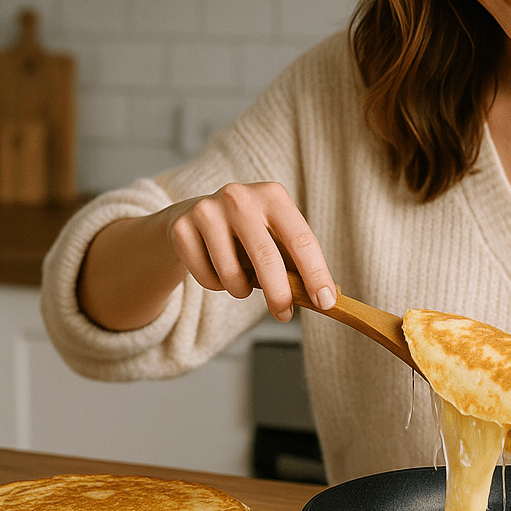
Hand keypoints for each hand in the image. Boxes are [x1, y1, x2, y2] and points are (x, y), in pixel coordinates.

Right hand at [165, 182, 336, 322]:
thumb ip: (298, 262)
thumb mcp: (275, 235)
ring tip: (241, 281)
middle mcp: (239, 197)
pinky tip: (215, 268)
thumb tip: (329, 297)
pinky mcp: (181, 228)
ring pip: (232, 274)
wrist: (194, 216)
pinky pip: (206, 278)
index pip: (302, 240)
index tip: (326, 303)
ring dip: (241, 290)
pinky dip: (216, 286)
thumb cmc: (248, 232)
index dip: (316, 274)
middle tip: (285, 314)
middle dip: (280, 294)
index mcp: (273, 195)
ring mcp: (207, 210)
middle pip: (267, 257)